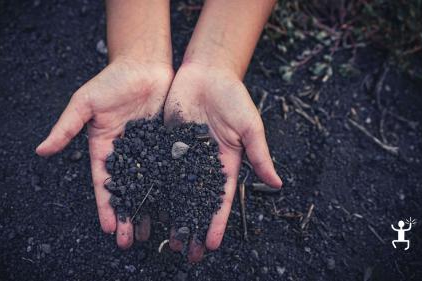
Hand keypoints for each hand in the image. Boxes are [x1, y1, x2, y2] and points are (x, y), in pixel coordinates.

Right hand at [36, 59, 173, 247]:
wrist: (144, 64)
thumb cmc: (112, 81)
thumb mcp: (85, 104)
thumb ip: (66, 127)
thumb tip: (40, 150)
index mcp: (104, 148)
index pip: (104, 183)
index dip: (106, 206)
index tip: (108, 228)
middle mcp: (125, 153)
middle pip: (127, 189)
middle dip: (127, 214)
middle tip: (130, 240)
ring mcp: (147, 149)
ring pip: (149, 183)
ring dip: (148, 207)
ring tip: (151, 230)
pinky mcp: (166, 142)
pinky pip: (168, 167)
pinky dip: (170, 186)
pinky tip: (175, 203)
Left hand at [164, 63, 281, 261]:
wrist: (206, 72)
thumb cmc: (233, 96)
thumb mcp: (250, 126)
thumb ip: (259, 154)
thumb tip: (278, 183)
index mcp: (224, 163)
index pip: (220, 199)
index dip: (216, 221)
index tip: (211, 244)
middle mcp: (202, 164)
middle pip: (195, 201)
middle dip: (191, 225)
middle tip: (184, 252)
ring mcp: (182, 154)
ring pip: (173, 189)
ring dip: (169, 213)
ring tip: (161, 237)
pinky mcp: (164, 143)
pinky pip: (156, 168)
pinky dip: (151, 187)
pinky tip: (144, 206)